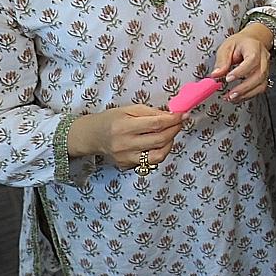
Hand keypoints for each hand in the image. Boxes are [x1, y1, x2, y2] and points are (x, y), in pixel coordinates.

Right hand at [67, 104, 186, 169]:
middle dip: (174, 130)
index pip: (156, 125)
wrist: (92, 136)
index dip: (173, 120)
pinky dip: (159, 151)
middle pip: (159, 140)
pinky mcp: (127, 166)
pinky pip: (150, 161)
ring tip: (169, 134)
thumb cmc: (112, 119)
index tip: (183, 115)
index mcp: (123, 127)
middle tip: (179, 123)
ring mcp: (125, 158)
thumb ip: (151, 113)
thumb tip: (173, 115)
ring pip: (158, 155)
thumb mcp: (130, 109)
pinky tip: (157, 143)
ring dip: (170, 143)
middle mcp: (124, 145)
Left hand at [211, 22, 274, 101]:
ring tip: (232, 98)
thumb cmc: (240, 43)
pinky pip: (260, 88)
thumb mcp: (227, 47)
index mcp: (254, 47)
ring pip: (261, 84)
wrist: (252, 41)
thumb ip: (221, 61)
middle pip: (259, 75)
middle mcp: (263, 58)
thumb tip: (216, 75)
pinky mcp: (264, 77)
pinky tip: (238, 97)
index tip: (228, 78)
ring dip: (246, 94)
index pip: (252, 60)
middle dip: (244, 87)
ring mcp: (266, 68)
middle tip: (230, 94)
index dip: (241, 71)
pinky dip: (248, 95)